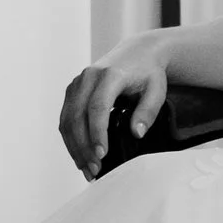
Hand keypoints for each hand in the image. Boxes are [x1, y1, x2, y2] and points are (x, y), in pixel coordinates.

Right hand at [59, 38, 170, 177]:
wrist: (138, 52)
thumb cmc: (148, 72)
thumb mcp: (157, 90)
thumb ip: (148, 111)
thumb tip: (136, 133)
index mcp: (110, 74)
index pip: (97, 107)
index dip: (97, 133)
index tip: (102, 155)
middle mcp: (88, 77)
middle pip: (77, 116)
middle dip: (84, 147)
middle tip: (95, 170)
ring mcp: (77, 83)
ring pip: (67, 120)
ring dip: (74, 147)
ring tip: (87, 170)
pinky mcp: (72, 91)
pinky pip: (65, 119)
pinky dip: (70, 140)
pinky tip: (80, 156)